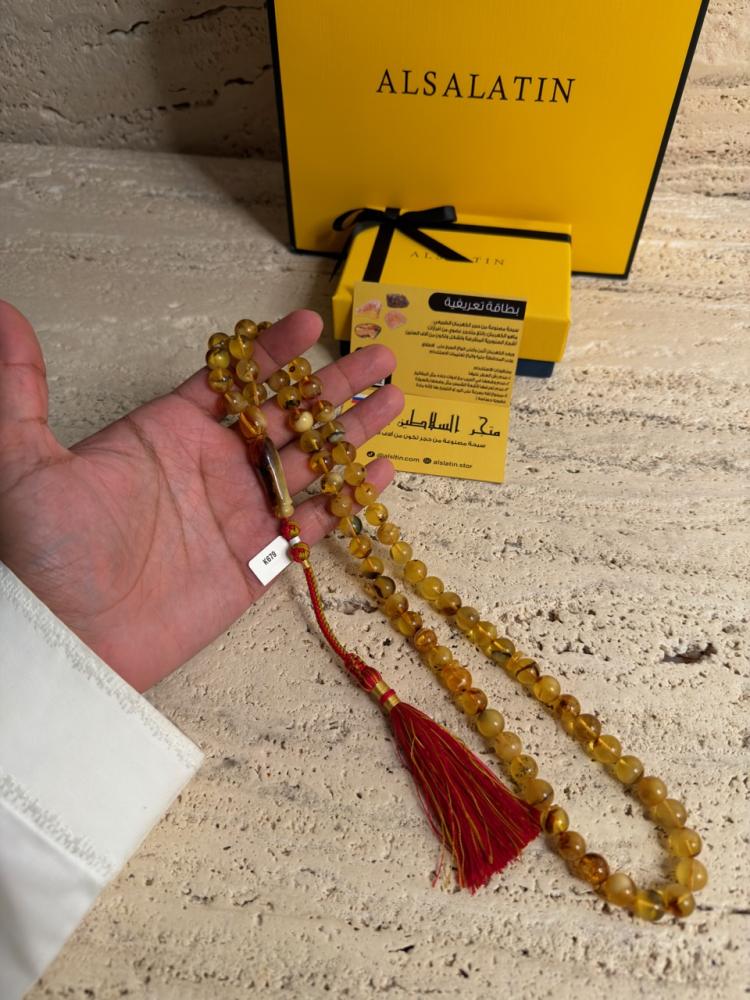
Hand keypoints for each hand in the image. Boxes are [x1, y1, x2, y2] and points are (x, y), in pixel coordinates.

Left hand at [0, 302, 402, 690]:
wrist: (66, 643)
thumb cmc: (42, 556)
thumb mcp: (24, 463)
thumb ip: (20, 388)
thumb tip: (2, 315)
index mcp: (166, 433)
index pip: (232, 379)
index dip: (272, 352)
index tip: (308, 324)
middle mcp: (209, 468)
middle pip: (286, 416)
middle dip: (333, 386)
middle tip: (378, 358)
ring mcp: (236, 515)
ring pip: (308, 464)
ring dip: (351, 433)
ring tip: (392, 401)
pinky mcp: (254, 564)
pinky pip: (310, 525)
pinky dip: (346, 501)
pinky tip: (378, 475)